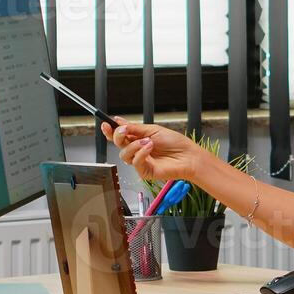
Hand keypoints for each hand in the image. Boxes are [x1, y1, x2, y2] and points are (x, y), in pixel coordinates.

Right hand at [102, 120, 216, 187]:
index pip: (120, 136)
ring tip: (148, 141)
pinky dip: (141, 153)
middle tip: (123, 131)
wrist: (188, 156)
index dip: (110, 131)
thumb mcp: (153, 130)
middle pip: (118, 144)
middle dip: (118, 136)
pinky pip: (134, 162)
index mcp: (138, 139)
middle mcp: (137, 150)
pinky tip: (150, 148)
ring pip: (124, 154)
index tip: (105, 124)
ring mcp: (140, 162)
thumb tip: (118, 121)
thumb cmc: (175, 143)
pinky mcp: (144, 172)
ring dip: (134, 145)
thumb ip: (134, 128)